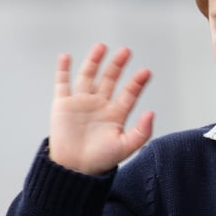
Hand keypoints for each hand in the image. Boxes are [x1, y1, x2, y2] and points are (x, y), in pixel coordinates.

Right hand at [49, 43, 153, 174]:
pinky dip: (63, 70)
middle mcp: (99, 105)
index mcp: (115, 115)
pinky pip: (62, 83)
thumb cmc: (101, 161)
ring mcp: (81, 103)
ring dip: (94, 61)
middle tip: (126, 52)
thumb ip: (142, 131)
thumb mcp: (126, 147)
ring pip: (88, 76)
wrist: (75, 169)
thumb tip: (152, 113)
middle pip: (110, 79)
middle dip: (117, 66)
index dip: (137, 82)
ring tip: (101, 47)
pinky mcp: (63, 105)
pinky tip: (67, 57)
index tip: (146, 72)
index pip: (129, 93)